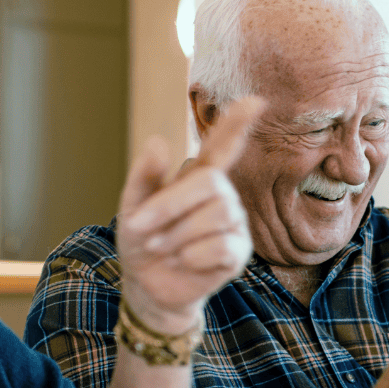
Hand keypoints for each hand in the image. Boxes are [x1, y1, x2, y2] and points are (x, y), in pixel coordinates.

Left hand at [117, 97, 261, 333]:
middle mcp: (222, 195)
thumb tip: (157, 141)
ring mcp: (234, 224)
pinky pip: (221, 247)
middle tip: (140, 227)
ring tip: (160, 247)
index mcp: (198, 178)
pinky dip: (192, 256)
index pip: (221, 146)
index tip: (256, 101)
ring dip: (177, 234)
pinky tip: (183, 261)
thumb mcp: (132, 206)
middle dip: (169, 206)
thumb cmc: (142, 240)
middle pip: (209, 184)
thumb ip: (144, 177)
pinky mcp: (238, 252)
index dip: (237, 124)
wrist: (148, 286)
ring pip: (215, 216)